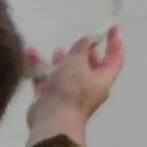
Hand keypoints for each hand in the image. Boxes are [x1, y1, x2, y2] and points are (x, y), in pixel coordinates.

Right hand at [24, 26, 124, 144]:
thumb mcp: (77, 62)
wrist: (52, 119)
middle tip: (81, 41)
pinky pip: (46, 79)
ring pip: (67, 73)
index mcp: (102, 79)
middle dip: (85, 53)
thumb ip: (81, 48)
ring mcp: (69, 94)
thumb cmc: (71, 89)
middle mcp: (88, 87)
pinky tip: (31, 53)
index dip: (116, 42)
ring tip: (56, 49)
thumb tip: (87, 40)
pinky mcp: (50, 98)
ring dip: (62, 61)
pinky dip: (40, 67)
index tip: (114, 27)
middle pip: (90, 67)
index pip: (115, 58)